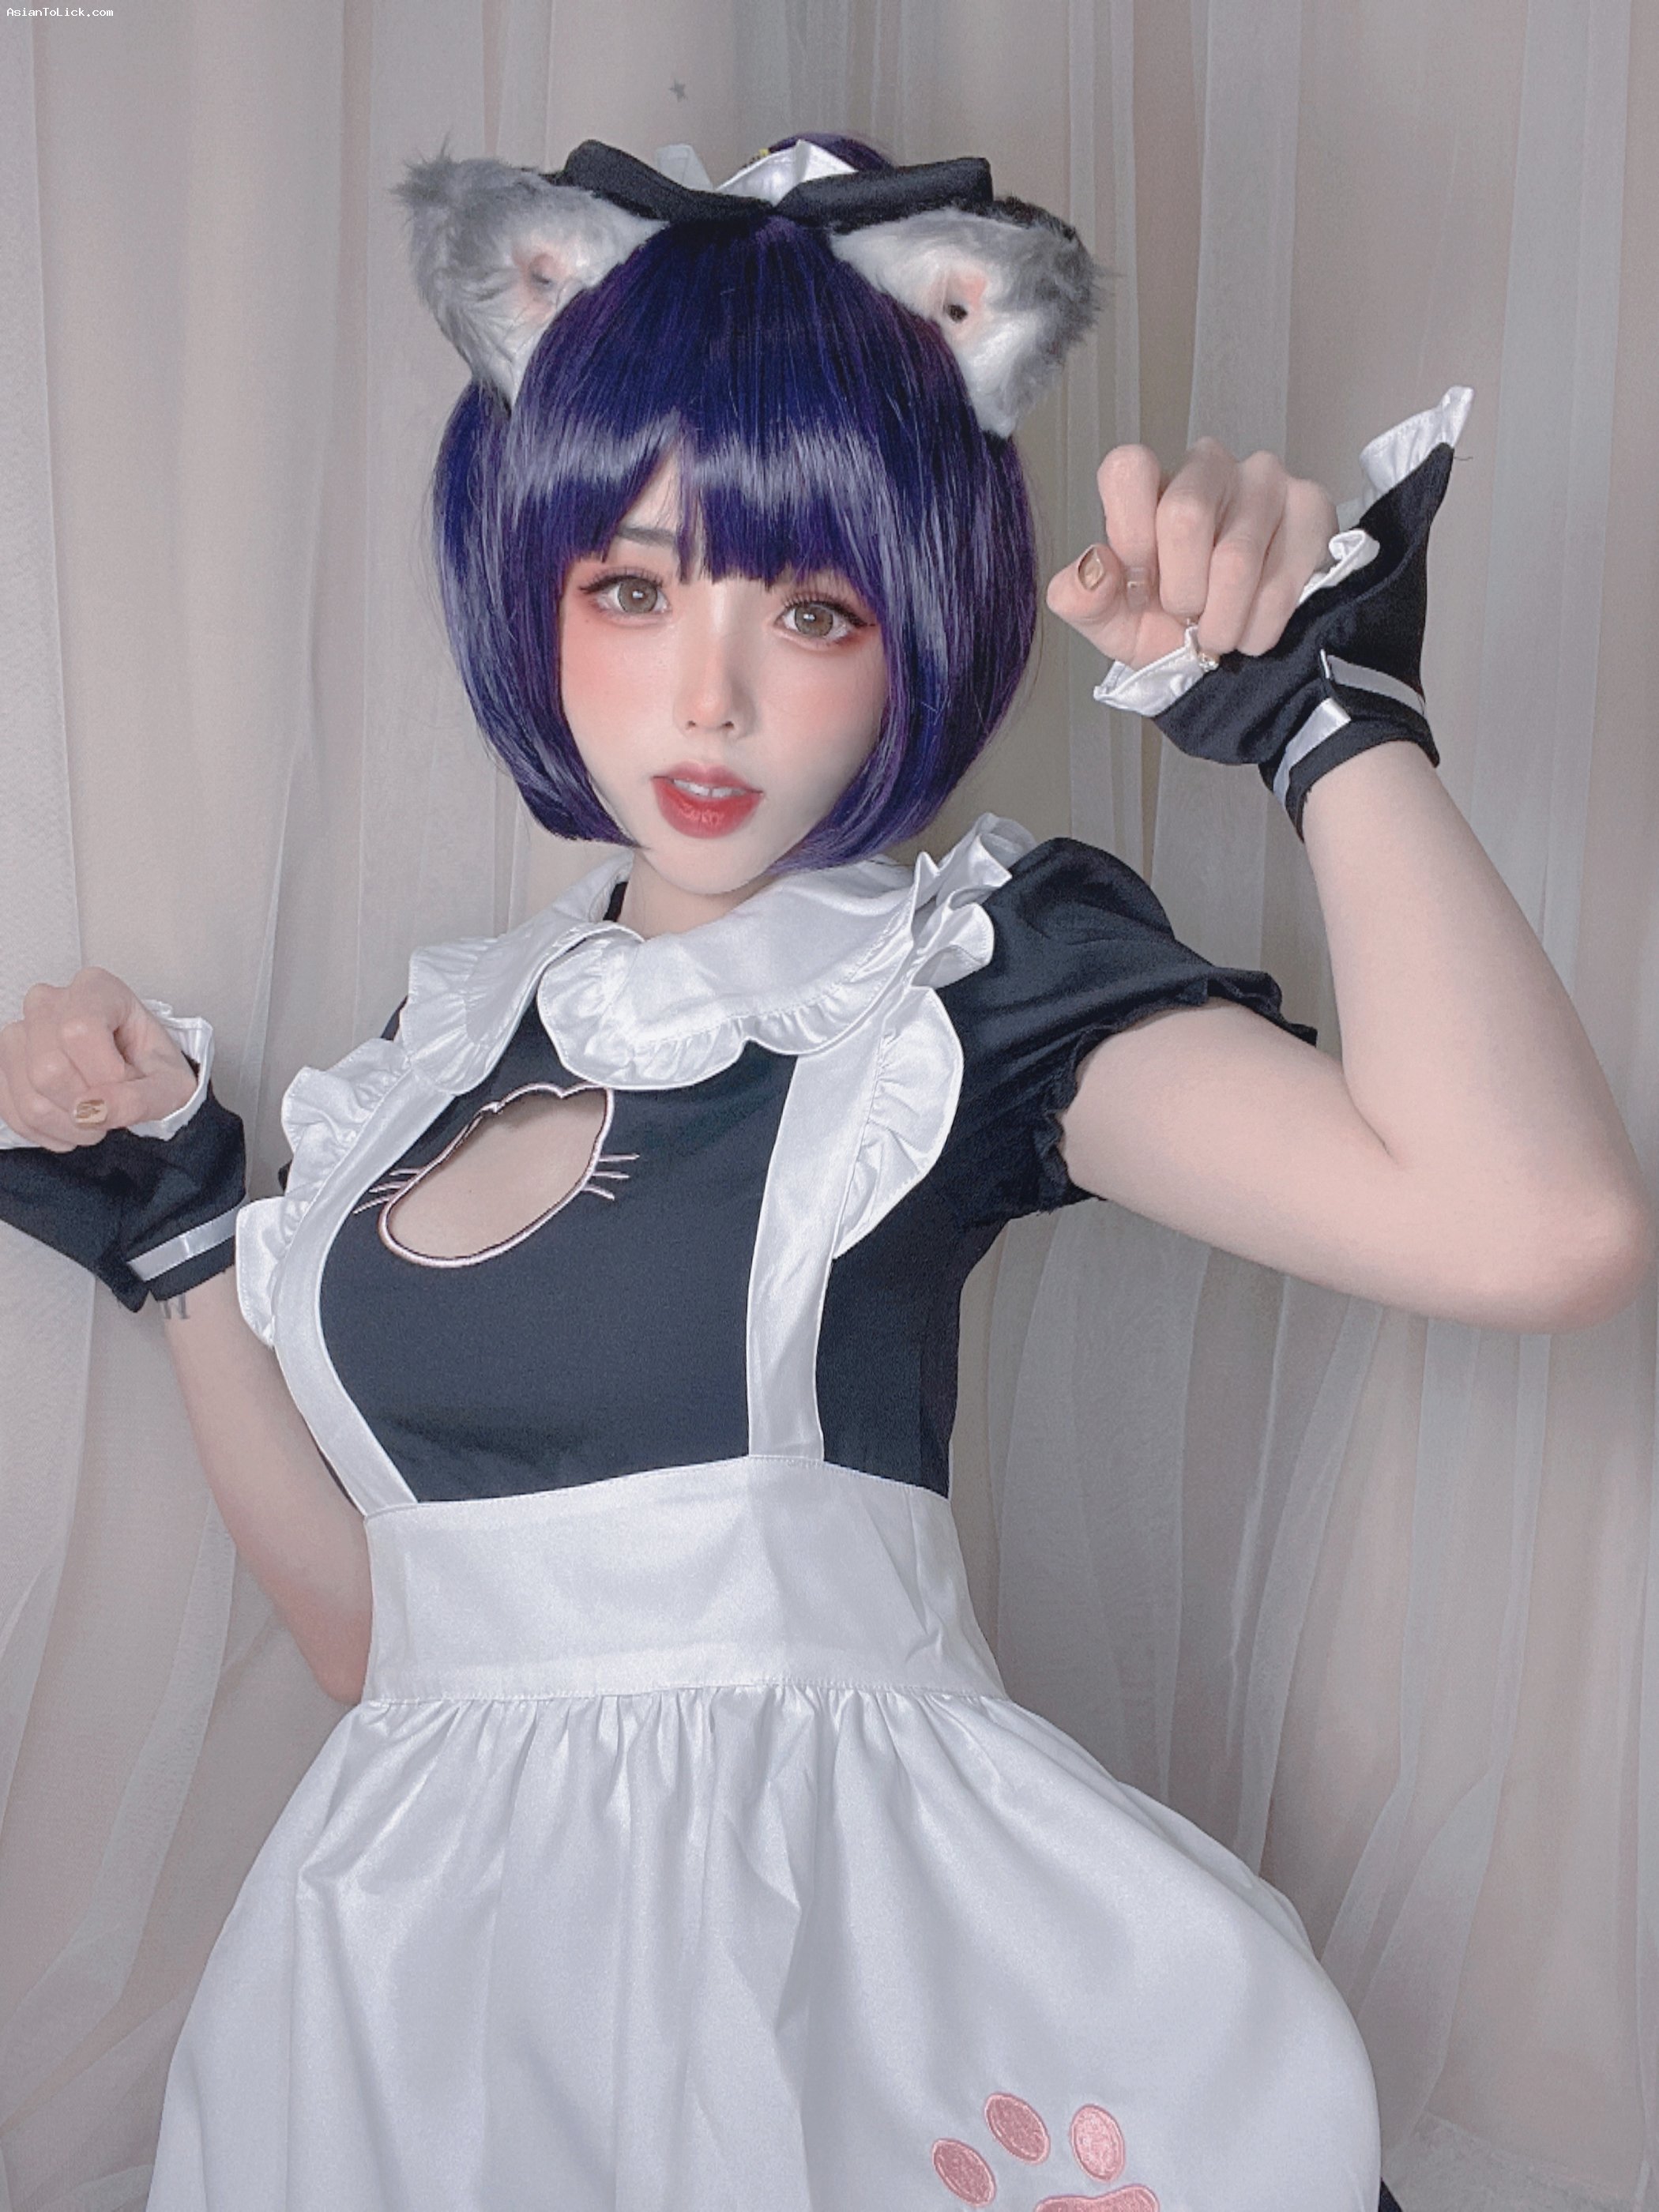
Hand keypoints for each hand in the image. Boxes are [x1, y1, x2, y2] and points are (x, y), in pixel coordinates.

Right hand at [0, 969, 197, 1152]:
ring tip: (96, 1118)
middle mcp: (48, 1003)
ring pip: (30, 1096)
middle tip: (113, 1107)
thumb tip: (91, 1111)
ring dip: (70, 1125)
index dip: (105, 1073)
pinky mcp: (4, 1065)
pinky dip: (48, 1132)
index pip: (79, 1031)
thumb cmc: (153, 1069)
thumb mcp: (169, 1086)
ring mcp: (19, 1032)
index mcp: (95, 989)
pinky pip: (13, 1111)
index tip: (129, 1082)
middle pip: (48, 1069)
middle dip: (88, 1105)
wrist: (137, 1075)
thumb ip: (139, 1099)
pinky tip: (73, 1125)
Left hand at [1045, 438, 1338, 670]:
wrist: (1234, 656)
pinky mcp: (1311, 507)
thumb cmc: (1170, 625)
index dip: (1130, 533)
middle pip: (1185, 514)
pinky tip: (1253, 629)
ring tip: (1220, 633)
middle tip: (1188, 617)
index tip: (1141, 582)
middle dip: (1183, 592)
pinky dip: (1260, 626)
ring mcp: (1264, 480)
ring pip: (1236, 558)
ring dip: (1222, 621)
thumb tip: (1090, 569)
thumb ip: (1084, 599)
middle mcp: (1207, 467)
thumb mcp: (1115, 623)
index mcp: (1150, 485)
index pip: (1128, 468)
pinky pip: (1282, 578)